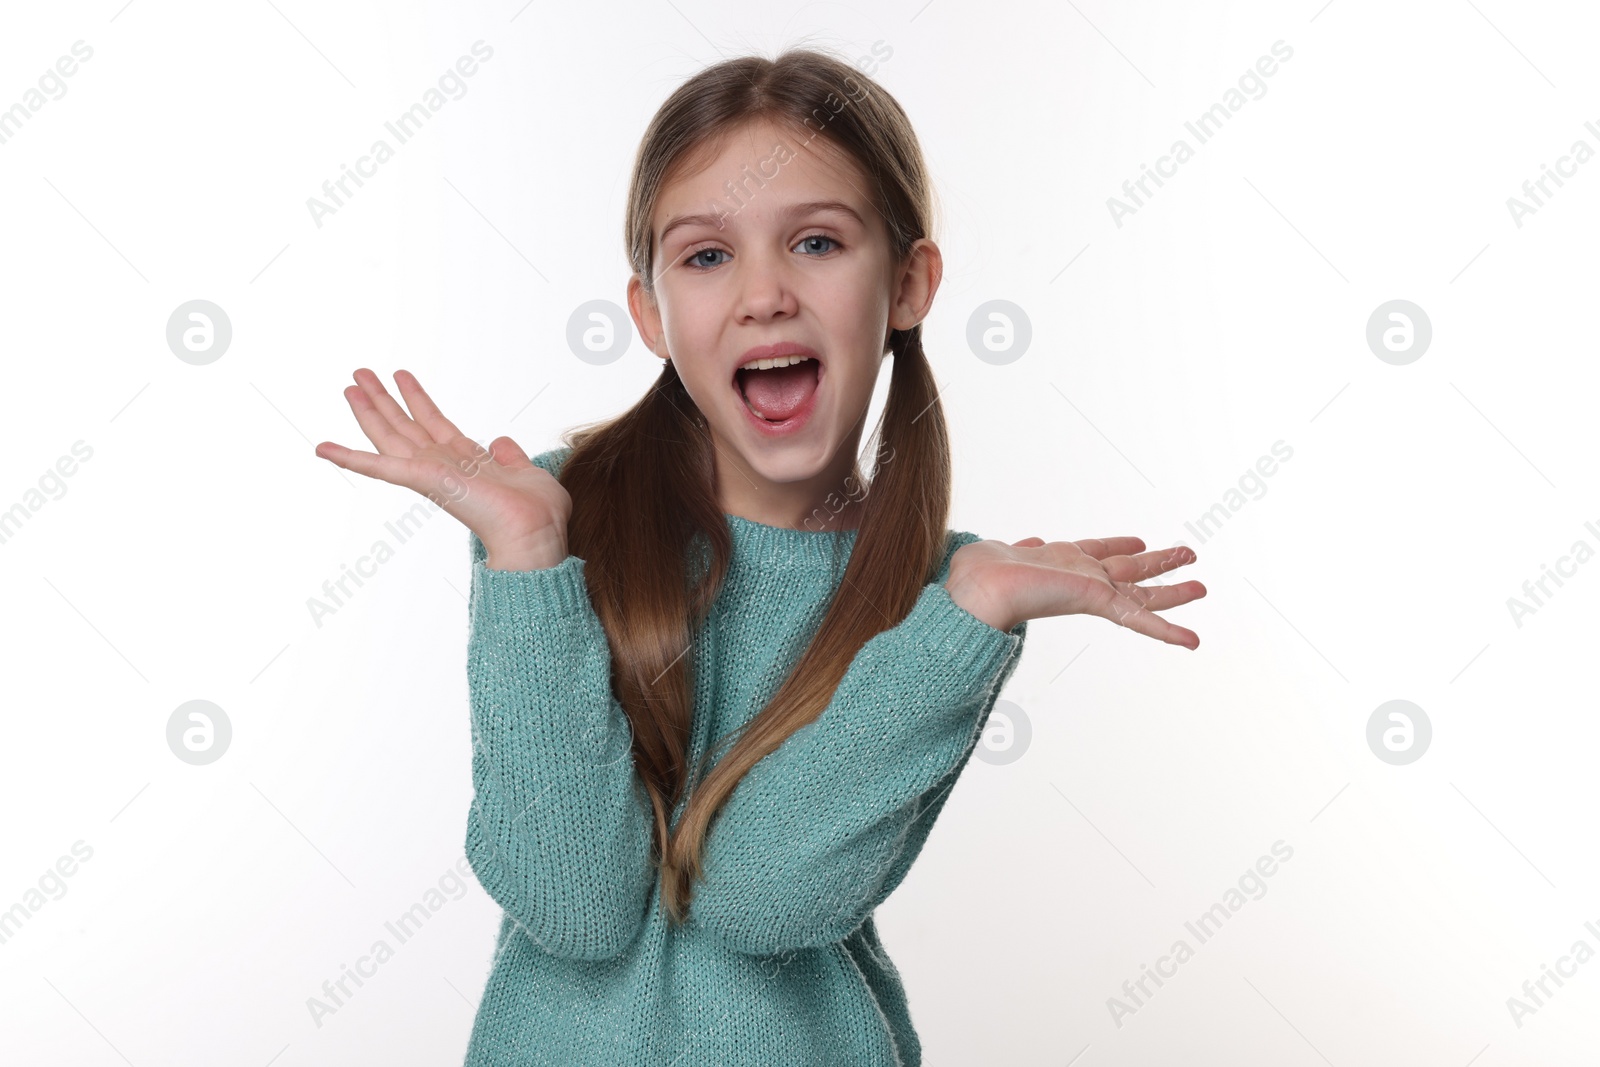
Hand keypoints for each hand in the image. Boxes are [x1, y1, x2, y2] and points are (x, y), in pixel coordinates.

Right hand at [314, 369, 570, 567]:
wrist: (535, 533)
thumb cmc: (537, 513)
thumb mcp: (525, 472)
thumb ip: (510, 456)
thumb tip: (501, 441)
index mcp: (466, 461)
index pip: (434, 424)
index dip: (417, 399)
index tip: (401, 375)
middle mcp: (444, 465)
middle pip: (405, 425)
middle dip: (383, 398)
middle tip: (360, 373)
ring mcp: (431, 472)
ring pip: (390, 436)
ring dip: (368, 411)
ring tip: (350, 384)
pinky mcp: (424, 480)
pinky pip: (381, 468)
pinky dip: (350, 458)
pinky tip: (323, 448)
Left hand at [945, 536, 1204, 648]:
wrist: (979, 588)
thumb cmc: (979, 571)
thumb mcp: (1006, 551)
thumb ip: (1023, 548)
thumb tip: (1030, 542)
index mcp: (1060, 560)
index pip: (1096, 552)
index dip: (1117, 545)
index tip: (1137, 540)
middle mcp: (1080, 576)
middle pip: (1129, 570)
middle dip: (1158, 563)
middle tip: (1188, 555)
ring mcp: (1091, 590)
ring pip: (1141, 593)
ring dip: (1172, 591)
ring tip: (1200, 587)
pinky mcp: (1098, 601)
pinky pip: (1139, 618)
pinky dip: (1167, 630)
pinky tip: (1192, 641)